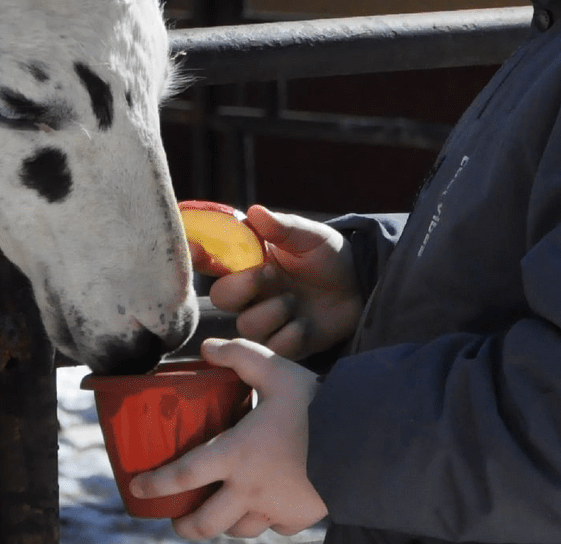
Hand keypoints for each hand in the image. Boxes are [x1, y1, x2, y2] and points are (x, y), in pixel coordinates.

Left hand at [129, 337, 327, 539]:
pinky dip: (265, 520)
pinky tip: (266, 507)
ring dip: (223, 524)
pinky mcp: (299, 516)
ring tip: (218, 514)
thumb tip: (207, 348)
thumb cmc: (314, 406)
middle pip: (205, 523)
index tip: (137, 486)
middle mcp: (249, 490)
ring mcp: (274, 508)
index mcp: (236, 455)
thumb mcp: (275, 370)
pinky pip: (274, 527)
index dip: (156, 483)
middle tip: (176, 518)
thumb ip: (239, 355)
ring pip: (238, 530)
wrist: (362, 443)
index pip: (184, 475)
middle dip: (184, 525)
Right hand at [210, 205, 362, 360]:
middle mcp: (251, 292)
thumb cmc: (330, 257)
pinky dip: (290, 335)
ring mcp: (266, 320)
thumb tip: (254, 211)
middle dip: (241, 287)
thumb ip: (283, 227)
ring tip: (296, 301)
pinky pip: (272, 348)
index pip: (213, 261)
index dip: (199, 257)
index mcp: (250, 262)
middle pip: (221, 297)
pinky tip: (306, 324)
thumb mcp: (310, 236)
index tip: (199, 251)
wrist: (361, 289)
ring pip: (246, 326)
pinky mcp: (282, 346)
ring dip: (272, 312)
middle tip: (268, 274)